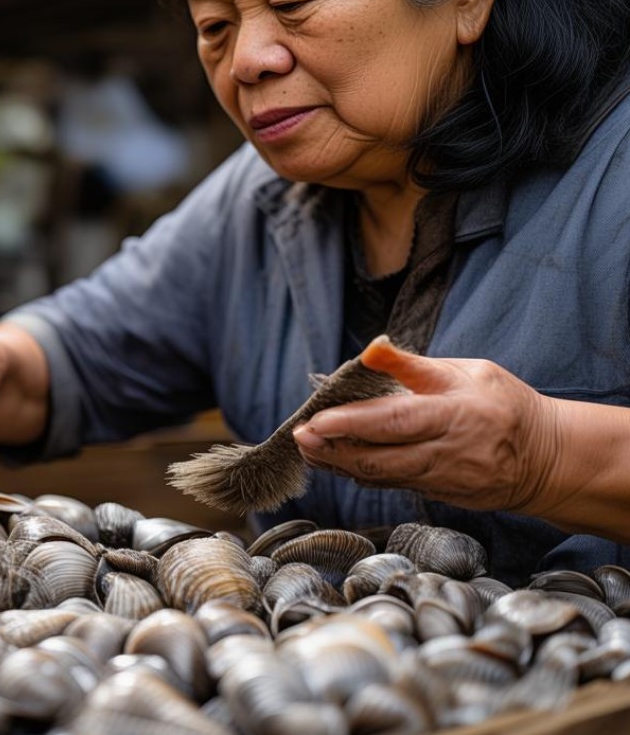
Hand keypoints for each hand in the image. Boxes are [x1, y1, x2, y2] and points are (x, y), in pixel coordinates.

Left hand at [291, 337, 559, 512]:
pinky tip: (337, 463)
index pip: (394, 421)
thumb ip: (413, 366)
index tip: (316, 420)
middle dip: (333, 450)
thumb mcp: (469, 372)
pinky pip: (392, 486)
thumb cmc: (505, 405)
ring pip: (381, 477)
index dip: (351, 424)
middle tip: (299, 437)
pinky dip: (361, 475)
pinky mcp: (439, 496)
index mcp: (455, 415)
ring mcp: (442, 481)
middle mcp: (446, 453)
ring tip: (309, 450)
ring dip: (340, 465)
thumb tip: (371, 350)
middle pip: (379, 458)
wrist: (548, 459)